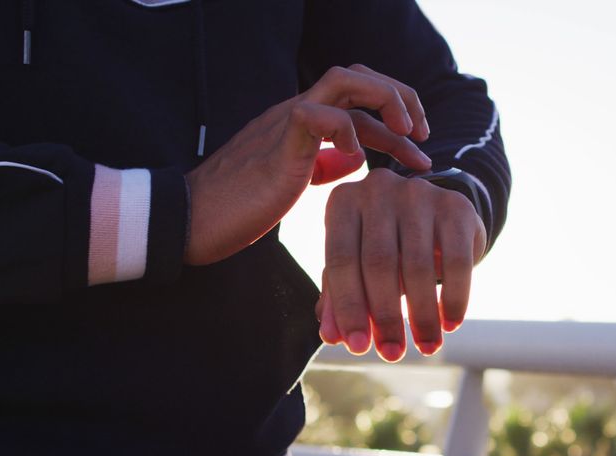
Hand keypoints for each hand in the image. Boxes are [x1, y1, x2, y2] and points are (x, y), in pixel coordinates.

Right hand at [184, 64, 431, 265]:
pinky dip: (347, 131)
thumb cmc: (239, 208)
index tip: (421, 152)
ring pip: (344, 79)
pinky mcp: (278, 142)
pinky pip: (317, 114)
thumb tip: (353, 158)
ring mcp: (286, 122)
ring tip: (407, 132)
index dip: (397, 122)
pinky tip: (356, 160)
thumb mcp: (294, 182)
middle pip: (358, 76)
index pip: (359, 103)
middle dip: (401, 96)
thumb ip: (323, 164)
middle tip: (423, 133)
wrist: (192, 219)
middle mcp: (298, 112)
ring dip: (386, 99)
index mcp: (304, 123)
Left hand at [317, 168, 486, 361]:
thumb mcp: (356, 266)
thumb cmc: (383, 246)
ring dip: (422, 316)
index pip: (341, 261)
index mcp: (342, 202)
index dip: (349, 309)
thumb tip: (331, 336)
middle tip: (392, 354)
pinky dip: (454, 298)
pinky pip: (456, 261)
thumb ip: (339, 298)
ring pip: (417, 266)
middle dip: (386, 317)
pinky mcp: (456, 206)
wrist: (432, 214)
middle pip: (379, 264)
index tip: (358, 348)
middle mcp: (377, 189)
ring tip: (426, 347)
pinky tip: (450, 324)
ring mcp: (418, 193)